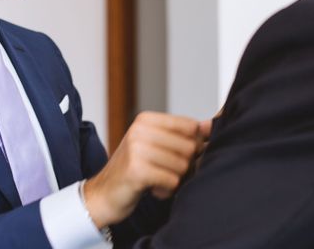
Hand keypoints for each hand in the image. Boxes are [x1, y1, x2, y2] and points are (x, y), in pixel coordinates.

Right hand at [83, 111, 204, 227]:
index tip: (177, 155)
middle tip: (165, 171)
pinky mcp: (137, 170)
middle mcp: (139, 130)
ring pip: (183, 165)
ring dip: (175, 179)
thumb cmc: (133, 170)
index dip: (193, 144)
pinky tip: (153, 189)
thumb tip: (210, 125)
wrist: (102, 195)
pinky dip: (167, 191)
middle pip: (190, 146)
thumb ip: (182, 135)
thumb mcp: (155, 145)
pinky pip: (172, 181)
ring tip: (157, 180)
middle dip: (184, 165)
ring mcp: (136, 149)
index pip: (190, 126)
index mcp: (145, 119)